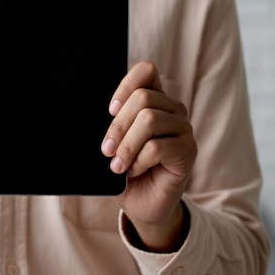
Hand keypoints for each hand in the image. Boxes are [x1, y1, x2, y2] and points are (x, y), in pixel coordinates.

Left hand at [101, 61, 196, 251]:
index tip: (110, 110)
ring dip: (126, 146)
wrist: (141, 204)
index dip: (126, 85)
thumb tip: (86, 115)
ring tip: (116, 166)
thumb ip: (111, 125)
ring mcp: (183, 129)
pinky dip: (139, 160)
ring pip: (149, 120)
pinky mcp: (188, 151)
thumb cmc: (125, 169)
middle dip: (117, 126)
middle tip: (106, 150)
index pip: (147, 71)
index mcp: (154, 100)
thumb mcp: (113, 143)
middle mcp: (172, 109)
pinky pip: (158, 147)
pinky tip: (134, 171)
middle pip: (142, 99)